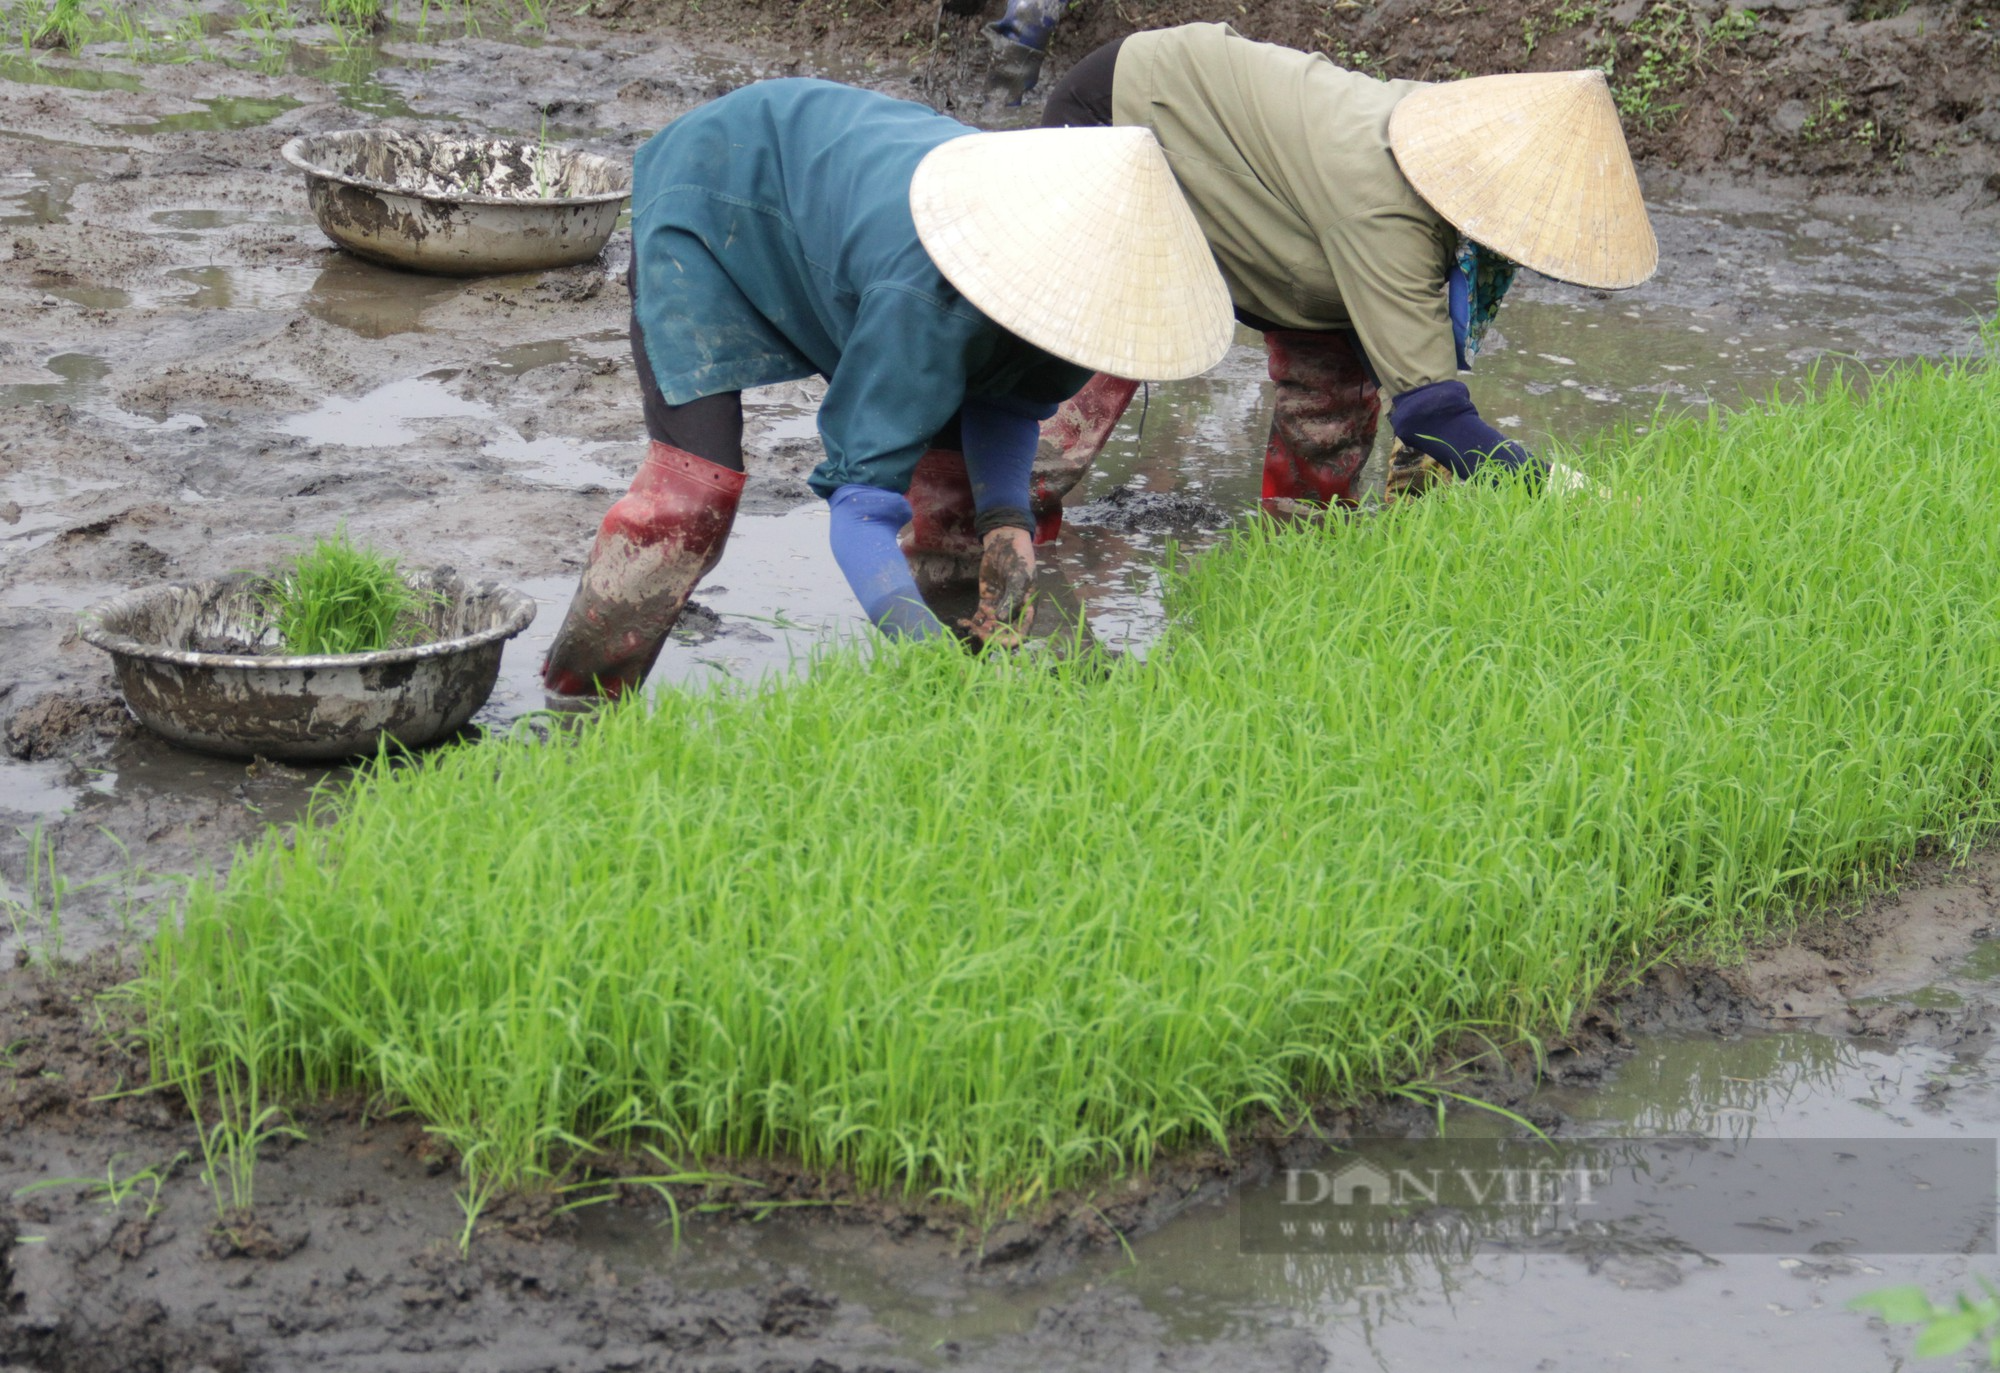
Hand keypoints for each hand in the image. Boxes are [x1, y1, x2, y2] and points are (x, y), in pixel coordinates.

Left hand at [961, 526, 1034, 649]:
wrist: (1005, 543)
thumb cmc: (1018, 559)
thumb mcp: (1018, 578)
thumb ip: (1011, 599)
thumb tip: (1000, 619)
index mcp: (1027, 609)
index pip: (1021, 633)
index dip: (1010, 641)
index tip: (997, 641)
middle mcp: (1014, 612)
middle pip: (1003, 633)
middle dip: (991, 637)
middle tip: (977, 633)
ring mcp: (999, 608)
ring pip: (990, 628)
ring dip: (979, 631)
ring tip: (968, 627)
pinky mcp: (986, 602)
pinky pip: (979, 618)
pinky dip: (972, 622)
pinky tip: (963, 622)